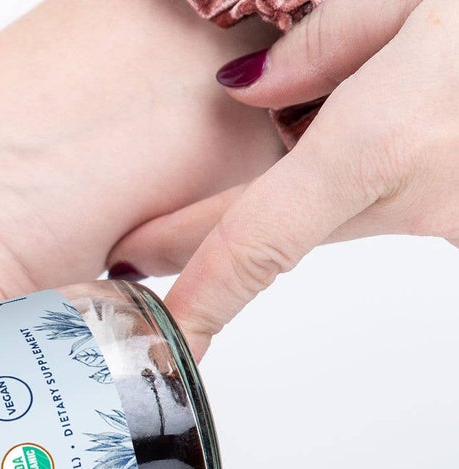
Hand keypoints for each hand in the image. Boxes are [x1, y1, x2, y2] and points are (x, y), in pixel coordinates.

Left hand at [108, 0, 458, 354]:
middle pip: (285, 229)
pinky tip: (404, 127)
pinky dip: (384, 176)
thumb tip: (246, 87)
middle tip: (139, 243)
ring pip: (351, 209)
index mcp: (384, 139)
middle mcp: (421, 189)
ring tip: (273, 164)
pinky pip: (416, 197)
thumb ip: (330, 37)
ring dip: (319, 185)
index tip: (150, 339)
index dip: (194, 300)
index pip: (257, 245)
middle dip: (213, 235)